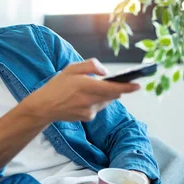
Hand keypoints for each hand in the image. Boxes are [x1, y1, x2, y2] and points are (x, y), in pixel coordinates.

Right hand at [23, 59, 140, 122]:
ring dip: (104, 95)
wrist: (44, 107)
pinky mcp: (87, 117)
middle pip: (113, 95)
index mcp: (86, 86)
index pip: (113, 88)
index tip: (138, 85)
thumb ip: (91, 66)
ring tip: (90, 89)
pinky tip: (83, 99)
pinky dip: (95, 101)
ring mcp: (90, 111)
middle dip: (116, 88)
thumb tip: (106, 73)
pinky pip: (98, 107)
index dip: (128, 87)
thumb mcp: (71, 68)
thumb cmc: (57, 86)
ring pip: (106, 101)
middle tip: (115, 82)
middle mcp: (90, 100)